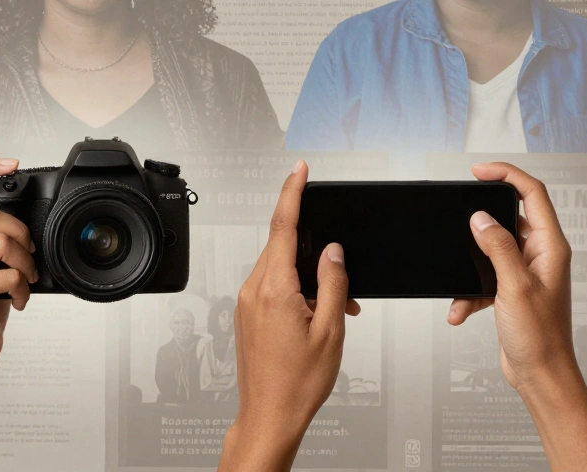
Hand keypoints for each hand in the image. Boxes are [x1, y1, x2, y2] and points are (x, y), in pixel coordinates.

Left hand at [220, 161, 358, 470]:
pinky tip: (314, 316)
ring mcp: (245, 302)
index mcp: (274, 288)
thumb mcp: (331, 329)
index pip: (283, 225)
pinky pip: (272, 287)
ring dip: (308, 279)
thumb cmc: (297, 383)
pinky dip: (296, 292)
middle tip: (340, 283)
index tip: (299, 170)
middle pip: (284, 248)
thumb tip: (333, 251)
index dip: (292, 192)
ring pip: (280, 269)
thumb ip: (333, 282)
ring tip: (331, 311)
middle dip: (315, 255)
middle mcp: (253, 290)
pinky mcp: (245, 314)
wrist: (269, 415)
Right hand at [447, 162, 576, 394]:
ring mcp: (526, 272)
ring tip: (461, 281)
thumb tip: (480, 218)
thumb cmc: (540, 337)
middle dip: (480, 220)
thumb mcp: (514, 286)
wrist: (541, 374)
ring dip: (471, 263)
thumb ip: (497, 247)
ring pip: (491, 249)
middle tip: (459, 212)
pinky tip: (461, 309)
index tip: (479, 171)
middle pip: (509, 218)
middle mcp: (541, 255)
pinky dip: (469, 291)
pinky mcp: (511, 289)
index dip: (507, 175)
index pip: (533, 195)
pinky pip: (484, 276)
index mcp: (550, 247)